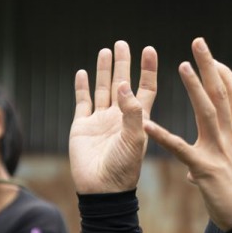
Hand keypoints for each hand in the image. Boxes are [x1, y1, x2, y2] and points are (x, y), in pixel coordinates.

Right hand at [70, 41, 158, 193]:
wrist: (101, 189)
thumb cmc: (124, 168)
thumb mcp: (135, 139)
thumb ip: (132, 111)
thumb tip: (124, 84)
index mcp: (138, 118)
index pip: (145, 87)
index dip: (147, 69)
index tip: (149, 49)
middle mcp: (120, 116)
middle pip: (123, 83)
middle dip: (124, 63)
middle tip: (122, 43)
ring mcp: (100, 120)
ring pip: (103, 88)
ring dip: (104, 70)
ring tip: (106, 50)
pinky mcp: (82, 126)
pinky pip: (82, 101)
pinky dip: (82, 86)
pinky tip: (82, 72)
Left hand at [144, 38, 231, 229]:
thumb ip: (214, 165)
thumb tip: (195, 172)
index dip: (224, 74)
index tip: (212, 58)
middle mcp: (230, 137)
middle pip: (222, 94)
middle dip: (210, 66)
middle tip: (199, 42)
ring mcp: (219, 151)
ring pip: (207, 112)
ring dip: (195, 88)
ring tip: (182, 65)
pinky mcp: (205, 169)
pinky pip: (180, 148)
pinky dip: (162, 135)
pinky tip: (146, 124)